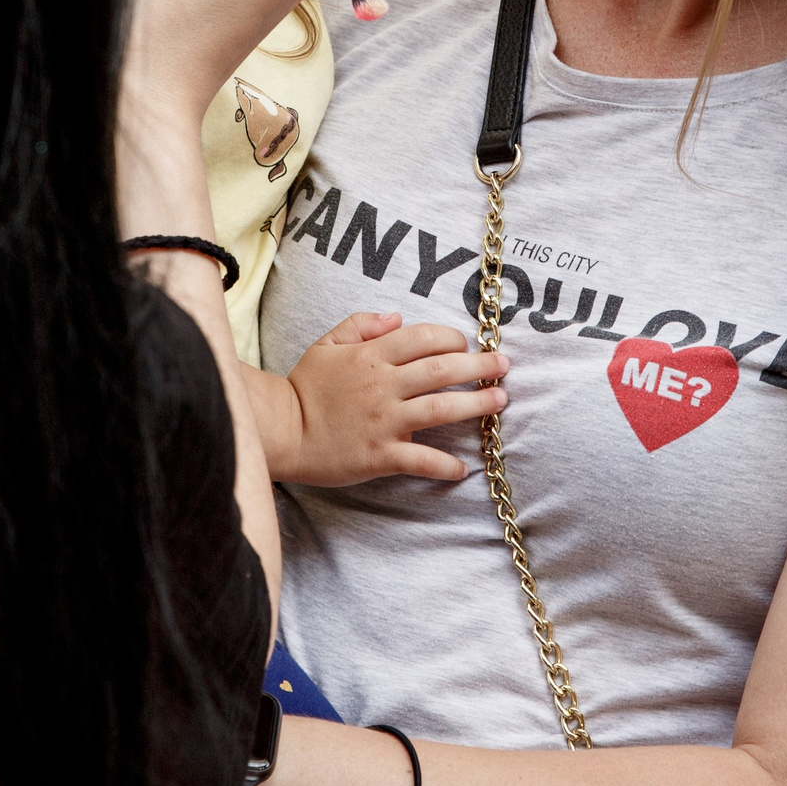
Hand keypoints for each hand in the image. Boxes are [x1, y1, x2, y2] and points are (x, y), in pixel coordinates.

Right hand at [280, 312, 509, 485]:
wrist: (282, 432)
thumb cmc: (305, 388)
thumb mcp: (326, 344)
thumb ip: (361, 324)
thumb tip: (397, 316)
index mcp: (371, 355)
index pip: (423, 338)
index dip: (452, 338)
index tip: (466, 344)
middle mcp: (383, 385)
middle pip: (442, 369)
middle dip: (479, 365)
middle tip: (504, 366)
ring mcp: (384, 421)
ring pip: (441, 408)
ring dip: (477, 404)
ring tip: (500, 400)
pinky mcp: (381, 455)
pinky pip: (421, 459)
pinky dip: (445, 466)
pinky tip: (463, 469)